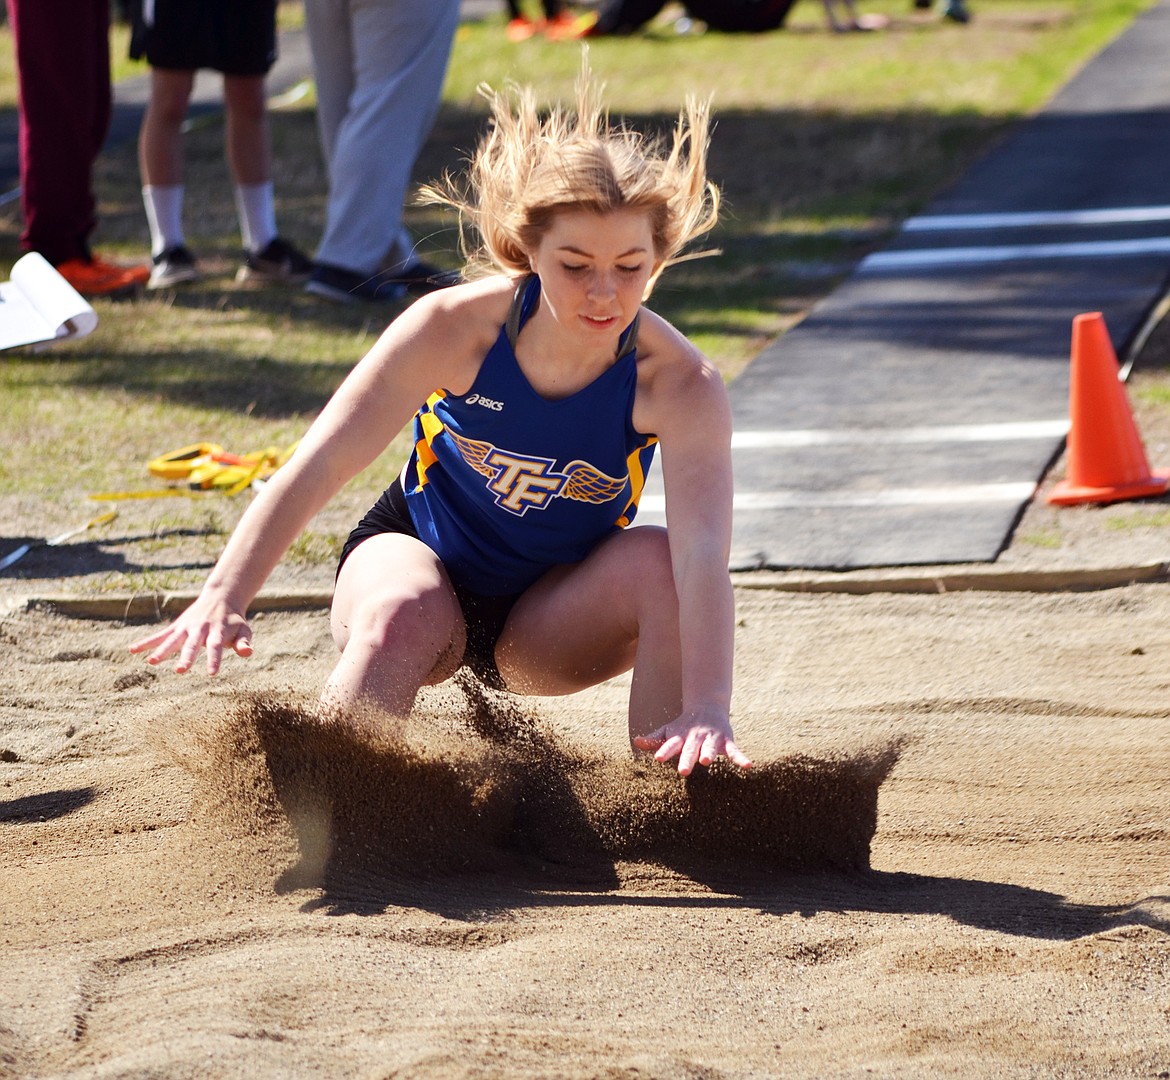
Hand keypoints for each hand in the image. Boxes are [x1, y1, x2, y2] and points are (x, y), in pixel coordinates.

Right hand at [128, 592, 252, 675]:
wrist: (221, 597)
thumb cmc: (234, 620)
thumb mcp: (243, 629)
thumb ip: (243, 642)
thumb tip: (248, 653)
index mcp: (217, 631)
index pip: (216, 647)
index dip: (213, 659)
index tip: (212, 674)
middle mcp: (200, 629)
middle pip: (192, 644)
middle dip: (186, 657)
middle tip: (179, 671)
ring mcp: (186, 627)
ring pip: (173, 640)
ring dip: (162, 650)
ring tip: (150, 661)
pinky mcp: (177, 627)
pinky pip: (159, 636)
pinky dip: (146, 642)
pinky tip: (132, 650)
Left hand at [632, 708, 751, 776]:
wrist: (707, 706)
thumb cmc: (684, 725)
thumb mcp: (669, 730)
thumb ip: (655, 739)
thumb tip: (637, 742)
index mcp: (680, 737)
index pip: (670, 745)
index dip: (665, 751)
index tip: (657, 758)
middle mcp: (695, 738)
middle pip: (690, 749)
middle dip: (687, 759)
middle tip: (683, 771)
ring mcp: (711, 739)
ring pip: (710, 747)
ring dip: (709, 753)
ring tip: (706, 761)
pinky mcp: (726, 741)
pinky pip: (734, 751)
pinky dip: (741, 758)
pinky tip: (748, 766)